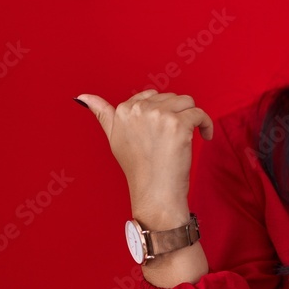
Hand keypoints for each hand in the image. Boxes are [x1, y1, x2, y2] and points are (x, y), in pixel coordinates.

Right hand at [75, 89, 212, 227]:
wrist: (154, 193)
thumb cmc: (138, 168)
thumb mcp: (114, 138)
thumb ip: (102, 114)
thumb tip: (81, 97)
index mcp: (123, 111)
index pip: (150, 95)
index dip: (161, 112)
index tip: (163, 131)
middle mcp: (139, 110)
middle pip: (170, 97)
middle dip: (177, 114)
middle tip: (174, 139)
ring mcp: (159, 116)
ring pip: (187, 101)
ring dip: (192, 117)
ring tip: (190, 136)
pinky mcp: (178, 124)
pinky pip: (200, 113)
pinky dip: (207, 124)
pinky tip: (205, 137)